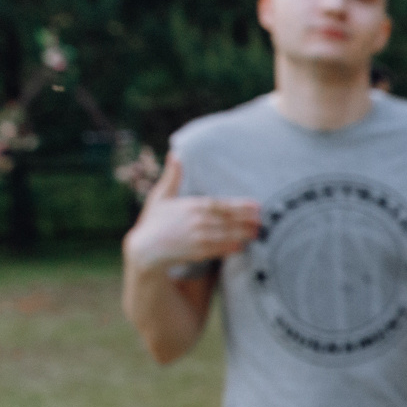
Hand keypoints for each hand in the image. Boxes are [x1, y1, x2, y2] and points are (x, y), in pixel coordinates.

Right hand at [122, 155, 259, 269]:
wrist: (143, 249)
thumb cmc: (154, 221)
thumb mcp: (161, 196)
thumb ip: (172, 177)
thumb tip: (174, 154)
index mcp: (190, 205)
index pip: (220, 204)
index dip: (240, 205)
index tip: (257, 206)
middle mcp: (196, 220)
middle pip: (227, 219)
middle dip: (246, 220)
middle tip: (262, 220)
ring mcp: (196, 237)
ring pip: (225, 234)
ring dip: (243, 234)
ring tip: (257, 233)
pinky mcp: (195, 252)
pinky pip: (217, 249)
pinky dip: (229, 248)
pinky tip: (241, 247)